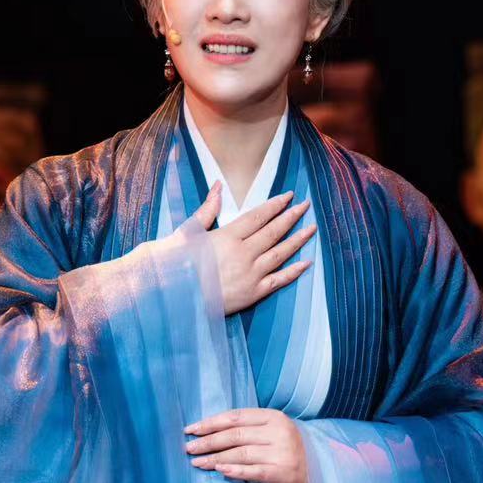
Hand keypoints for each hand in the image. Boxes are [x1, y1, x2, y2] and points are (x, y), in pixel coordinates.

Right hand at [179, 182, 315, 316]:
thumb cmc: (176, 262)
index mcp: (228, 236)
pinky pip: (279, 280)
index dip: (275, 205)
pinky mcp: (253, 293)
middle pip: (274, 231)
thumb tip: (219, 186)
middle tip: (306, 205)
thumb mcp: (190, 231)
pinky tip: (306, 263)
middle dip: (292, 217)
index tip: (289, 196)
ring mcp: (250, 274)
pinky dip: (294, 271)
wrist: (171, 296)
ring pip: (280, 253)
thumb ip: (208, 209)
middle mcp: (243, 253)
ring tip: (311, 228)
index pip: (258, 216)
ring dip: (298, 240)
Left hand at [185, 408, 310, 482]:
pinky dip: (235, 471)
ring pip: (241, 453)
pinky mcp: (284, 472)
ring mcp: (282, 452)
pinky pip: (254, 471)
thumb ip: (250, 430)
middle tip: (189, 448)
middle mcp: (278, 431)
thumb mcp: (274, 433)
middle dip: (208, 441)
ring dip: (215, 458)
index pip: (235, 417)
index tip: (191, 430)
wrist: (323, 472)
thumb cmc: (292, 451)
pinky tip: (220, 471)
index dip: (211, 423)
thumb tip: (213, 434)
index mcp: (273, 417)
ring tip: (198, 462)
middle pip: (235, 435)